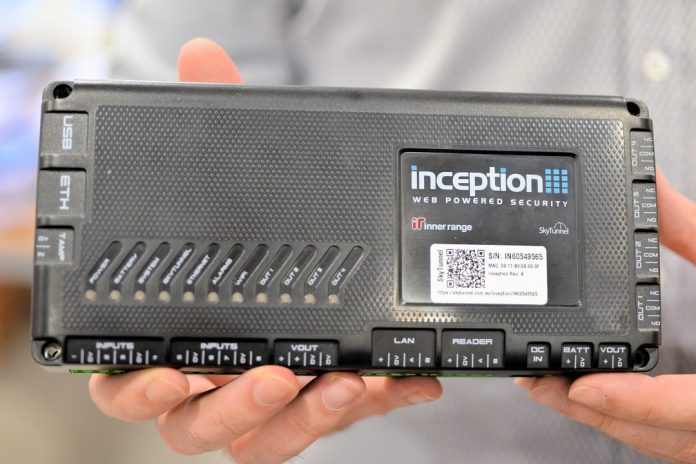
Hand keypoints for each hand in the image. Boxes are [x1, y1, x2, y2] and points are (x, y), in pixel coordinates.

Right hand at [89, 38, 441, 463]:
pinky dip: (376, 398)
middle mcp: (214, 379)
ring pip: (272, 438)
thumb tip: (201, 57)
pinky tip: (406, 378)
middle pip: (199, 427)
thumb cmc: (258, 231)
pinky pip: (342, 417)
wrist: (318, 260)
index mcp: (172, 338)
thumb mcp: (242, 179)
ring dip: (311, 415)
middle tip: (274, 376)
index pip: (132, 383)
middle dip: (236, 409)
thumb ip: (218, 125)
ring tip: (350, 381)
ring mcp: (273, 396)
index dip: (144, 389)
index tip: (176, 373)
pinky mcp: (325, 400)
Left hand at [517, 169, 695, 462]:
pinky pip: (678, 441)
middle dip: (597, 413)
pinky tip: (603, 399)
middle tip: (538, 380)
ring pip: (668, 447)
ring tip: (553, 386)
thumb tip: (654, 184)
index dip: (641, 403)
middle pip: (666, 438)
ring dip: (608, 422)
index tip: (588, 387)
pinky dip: (636, 423)